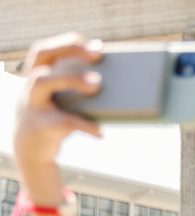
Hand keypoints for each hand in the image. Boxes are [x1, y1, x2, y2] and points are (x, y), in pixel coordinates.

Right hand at [13, 34, 103, 170]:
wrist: (32, 150)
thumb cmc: (56, 118)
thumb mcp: (65, 102)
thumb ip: (81, 90)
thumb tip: (121, 83)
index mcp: (38, 75)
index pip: (48, 48)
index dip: (69, 43)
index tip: (97, 47)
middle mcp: (31, 84)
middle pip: (41, 54)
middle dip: (68, 50)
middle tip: (97, 56)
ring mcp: (32, 103)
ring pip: (43, 81)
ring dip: (71, 79)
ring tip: (97, 84)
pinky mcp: (40, 126)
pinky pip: (63, 122)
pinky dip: (85, 125)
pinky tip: (100, 131)